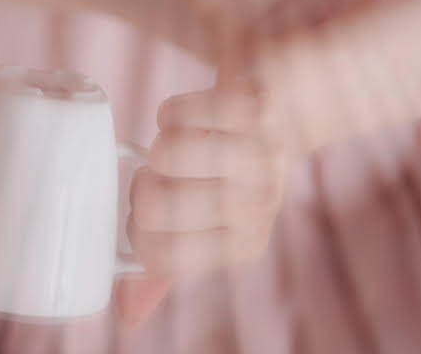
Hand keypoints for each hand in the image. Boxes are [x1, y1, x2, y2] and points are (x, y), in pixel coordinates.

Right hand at [118, 76, 296, 325]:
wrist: (292, 105)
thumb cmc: (234, 167)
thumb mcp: (209, 220)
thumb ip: (169, 262)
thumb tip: (128, 314)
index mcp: (245, 243)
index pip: (162, 257)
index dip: (137, 230)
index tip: (147, 211)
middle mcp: (257, 205)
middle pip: (155, 207)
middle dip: (141, 184)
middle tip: (161, 174)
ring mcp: (258, 155)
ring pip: (165, 155)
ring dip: (159, 144)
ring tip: (180, 143)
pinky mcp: (251, 107)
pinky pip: (174, 113)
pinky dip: (170, 111)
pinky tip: (194, 116)